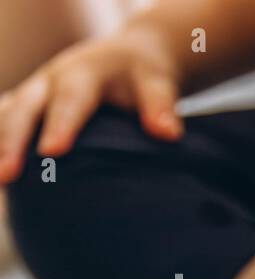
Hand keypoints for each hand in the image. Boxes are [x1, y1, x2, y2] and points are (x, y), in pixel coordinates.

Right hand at [0, 26, 181, 183]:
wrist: (129, 57)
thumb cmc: (143, 74)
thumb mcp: (156, 81)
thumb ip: (160, 106)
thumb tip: (169, 134)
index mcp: (82, 73)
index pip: (71, 102)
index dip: (61, 126)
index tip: (53, 152)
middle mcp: (51, 81)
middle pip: (26, 109)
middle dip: (14, 142)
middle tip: (8, 175)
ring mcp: (36, 92)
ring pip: (9, 115)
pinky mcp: (29, 104)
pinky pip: (6, 120)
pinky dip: (0, 142)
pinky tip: (0, 176)